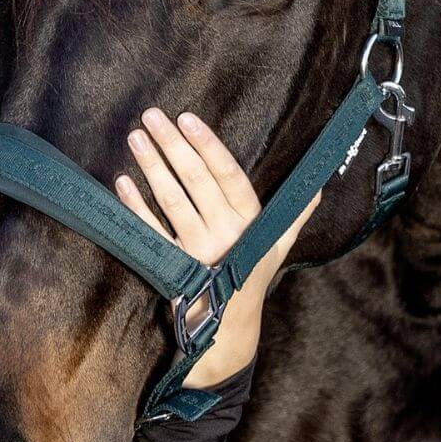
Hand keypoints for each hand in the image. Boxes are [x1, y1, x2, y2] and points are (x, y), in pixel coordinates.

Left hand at [112, 108, 318, 387]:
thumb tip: (319, 184)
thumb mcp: (280, 244)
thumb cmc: (254, 273)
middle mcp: (226, 233)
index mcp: (251, 220)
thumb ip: (296, 212)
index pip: (228, 174)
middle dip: (172, 145)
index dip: (207, 145)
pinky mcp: (173, 267)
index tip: (187, 119)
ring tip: (136, 137)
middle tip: (152, 116)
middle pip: (195, 181)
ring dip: (151, 167)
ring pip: (171, 201)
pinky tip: (121, 182)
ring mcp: (198, 250)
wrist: (230, 326)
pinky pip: (150, 231)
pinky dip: (134, 206)